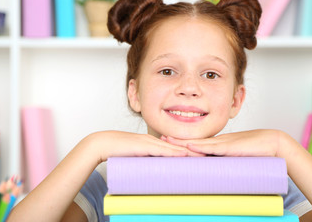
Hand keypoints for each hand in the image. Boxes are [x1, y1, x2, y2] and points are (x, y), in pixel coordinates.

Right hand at [84, 130, 204, 162]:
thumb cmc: (117, 150)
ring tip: (202, 156)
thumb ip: (145, 160)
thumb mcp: (135, 155)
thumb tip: (153, 170)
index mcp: (153, 143)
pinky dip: (173, 152)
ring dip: (187, 152)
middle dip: (193, 150)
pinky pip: (161, 149)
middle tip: (209, 155)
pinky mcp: (143, 146)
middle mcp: (154, 140)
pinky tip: (182, 155)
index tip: (200, 155)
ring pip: (173, 147)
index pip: (174, 147)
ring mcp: (149, 142)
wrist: (103, 143)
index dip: (187, 151)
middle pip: (177, 145)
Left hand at [162, 129, 282, 156]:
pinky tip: (189, 146)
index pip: (195, 145)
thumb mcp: (234, 155)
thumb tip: (212, 168)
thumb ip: (222, 158)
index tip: (168, 144)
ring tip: (167, 141)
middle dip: (177, 142)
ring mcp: (222, 144)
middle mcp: (217, 143)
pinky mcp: (230, 147)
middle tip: (161, 139)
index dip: (182, 144)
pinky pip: (212, 147)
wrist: (272, 144)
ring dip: (183, 143)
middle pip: (193, 142)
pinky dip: (200, 147)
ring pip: (199, 144)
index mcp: (217, 145)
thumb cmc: (254, 150)